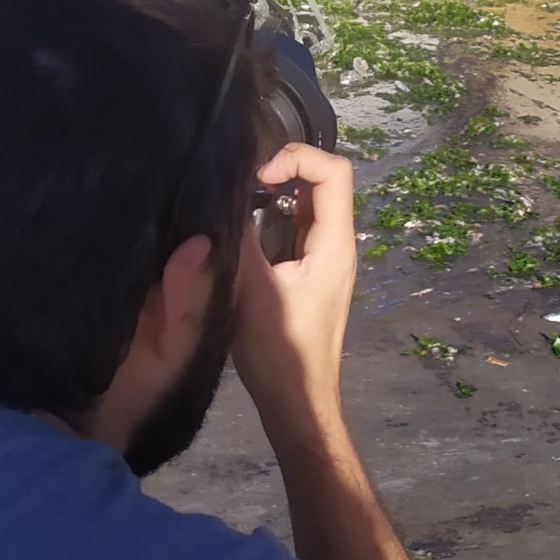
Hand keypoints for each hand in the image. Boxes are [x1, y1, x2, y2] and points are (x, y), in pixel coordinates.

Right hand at [232, 143, 355, 429]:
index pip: (334, 171)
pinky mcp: (310, 273)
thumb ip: (240, 239)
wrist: (296, 401)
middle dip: (284, 171)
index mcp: (334, 244)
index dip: (296, 158)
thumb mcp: (251, 290)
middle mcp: (338, 245)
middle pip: (324, 182)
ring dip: (276, 195)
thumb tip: (221, 194)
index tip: (257, 176)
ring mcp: (326, 259)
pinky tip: (241, 230)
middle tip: (241, 183)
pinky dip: (271, 218)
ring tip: (236, 202)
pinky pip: (296, 228)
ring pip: (308, 205)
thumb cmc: (279, 351)